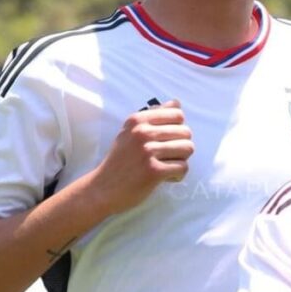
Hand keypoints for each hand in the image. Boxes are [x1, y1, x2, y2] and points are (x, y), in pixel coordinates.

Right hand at [89, 99, 194, 214]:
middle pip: (186, 132)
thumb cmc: (121, 161)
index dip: (178, 129)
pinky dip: (178, 175)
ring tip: (167, 166)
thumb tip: (177, 102)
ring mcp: (147, 151)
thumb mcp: (131, 132)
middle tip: (167, 157)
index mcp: (138, 120)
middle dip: (182, 146)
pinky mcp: (153, 171)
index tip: (167, 141)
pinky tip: (165, 177)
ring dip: (181, 160)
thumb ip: (154, 116)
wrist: (102, 189)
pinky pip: (183, 167)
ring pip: (188, 148)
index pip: (178, 114)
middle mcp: (142, 132)